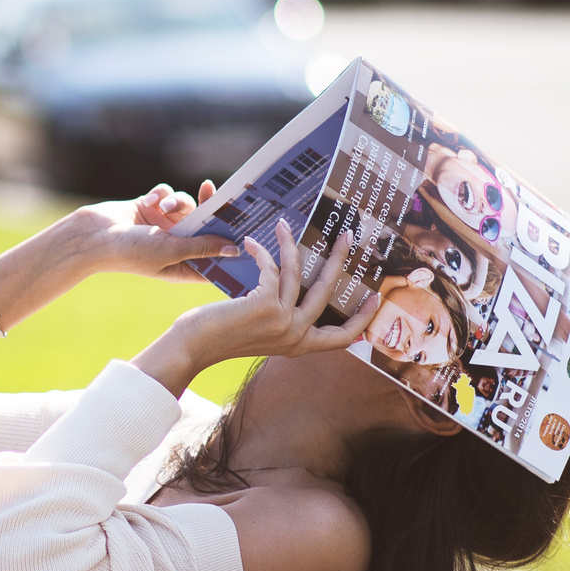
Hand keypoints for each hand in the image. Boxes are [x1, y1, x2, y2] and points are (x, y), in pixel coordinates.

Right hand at [54, 186, 238, 282]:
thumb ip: (203, 247)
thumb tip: (234, 249)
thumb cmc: (131, 252)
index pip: (215, 259)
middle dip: (210, 212)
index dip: (230, 248)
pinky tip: (150, 200)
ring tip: (164, 206)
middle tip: (217, 196)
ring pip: (187, 206)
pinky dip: (161, 195)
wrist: (94, 236)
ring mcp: (164, 227)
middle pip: (205, 227)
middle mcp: (176, 246)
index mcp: (183, 266)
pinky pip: (168, 195)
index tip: (247, 230)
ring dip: (178, 202)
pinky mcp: (152, 209)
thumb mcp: (172, 250)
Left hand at [132, 221, 378, 393]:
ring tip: (285, 224)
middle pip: (329, 293)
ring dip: (292, 244)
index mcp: (299, 346)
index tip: (376, 298)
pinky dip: (263, 252)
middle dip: (339, 259)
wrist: (193, 346)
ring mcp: (282, 322)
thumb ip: (281, 318)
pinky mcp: (265, 306)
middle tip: (347, 234)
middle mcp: (296, 336)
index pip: (342, 338)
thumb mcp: (261, 331)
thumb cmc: (222, 336)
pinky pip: (273, 269)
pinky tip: (253, 242)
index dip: (363, 319)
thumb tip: (295, 284)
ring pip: (299, 274)